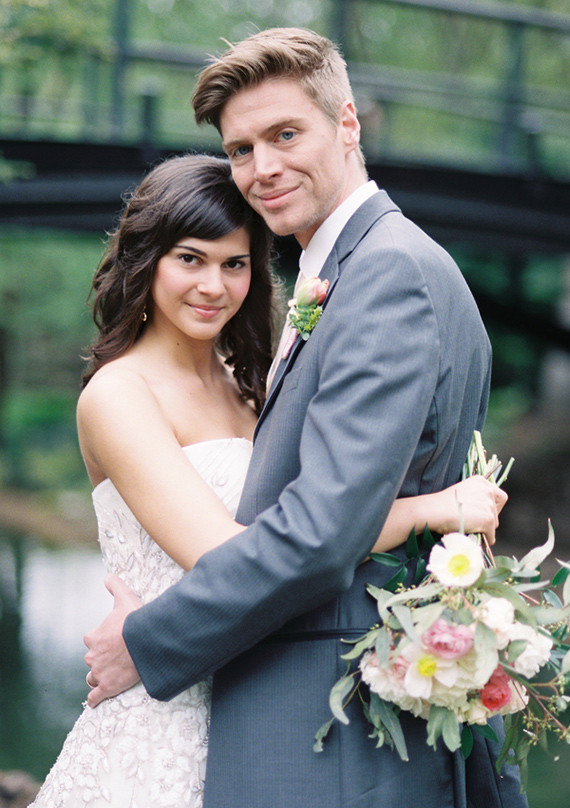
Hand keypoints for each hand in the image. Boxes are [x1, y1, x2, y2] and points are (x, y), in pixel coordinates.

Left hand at [84, 574, 141, 707]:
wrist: (144, 642)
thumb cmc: (134, 621)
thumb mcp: (125, 598)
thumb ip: (115, 586)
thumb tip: (108, 576)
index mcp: (93, 637)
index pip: (91, 640)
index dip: (101, 640)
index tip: (113, 640)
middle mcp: (92, 656)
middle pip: (92, 660)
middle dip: (101, 660)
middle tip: (117, 658)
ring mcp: (99, 673)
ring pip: (93, 678)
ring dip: (98, 678)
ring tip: (110, 676)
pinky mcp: (107, 687)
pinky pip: (95, 696)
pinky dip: (95, 698)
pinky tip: (97, 699)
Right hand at [440, 475, 507, 544]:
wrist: (435, 510)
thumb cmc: (442, 503)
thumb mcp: (461, 492)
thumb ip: (474, 497)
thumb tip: (479, 511)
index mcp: (481, 481)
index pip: (499, 496)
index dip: (493, 506)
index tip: (483, 512)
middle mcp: (488, 490)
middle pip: (496, 510)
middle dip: (488, 518)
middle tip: (475, 522)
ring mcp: (489, 505)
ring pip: (495, 523)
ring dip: (485, 528)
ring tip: (470, 529)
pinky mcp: (488, 519)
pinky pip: (491, 535)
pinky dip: (484, 539)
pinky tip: (473, 537)